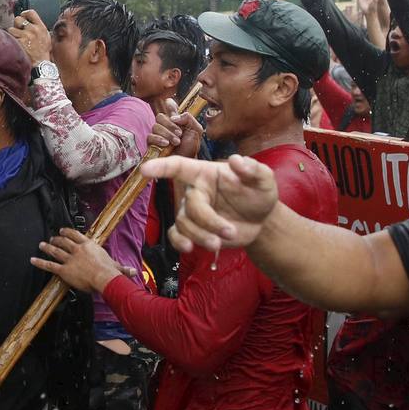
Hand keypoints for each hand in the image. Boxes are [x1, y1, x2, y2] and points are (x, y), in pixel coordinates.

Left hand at [6, 10, 51, 63]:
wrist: (41, 64)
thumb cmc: (43, 52)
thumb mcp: (46, 37)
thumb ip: (39, 28)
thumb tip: (31, 21)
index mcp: (41, 27)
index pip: (31, 13)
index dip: (24, 13)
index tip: (23, 16)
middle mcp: (33, 30)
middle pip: (18, 19)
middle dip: (16, 24)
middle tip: (18, 31)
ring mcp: (26, 36)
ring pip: (11, 29)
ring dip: (12, 34)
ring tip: (17, 40)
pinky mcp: (19, 42)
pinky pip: (10, 37)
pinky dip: (10, 41)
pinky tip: (15, 45)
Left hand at [31, 228, 122, 293]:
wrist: (103, 277)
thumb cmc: (109, 272)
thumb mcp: (117, 266)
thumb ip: (123, 268)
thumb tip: (134, 272)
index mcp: (88, 245)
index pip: (75, 235)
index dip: (67, 232)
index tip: (63, 231)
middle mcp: (77, 250)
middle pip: (64, 241)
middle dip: (56, 239)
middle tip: (52, 238)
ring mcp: (69, 259)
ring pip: (56, 251)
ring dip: (48, 247)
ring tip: (42, 245)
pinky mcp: (64, 270)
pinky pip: (50, 265)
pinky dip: (40, 262)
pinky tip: (33, 259)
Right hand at [140, 154, 280, 253]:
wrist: (261, 221)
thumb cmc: (259, 194)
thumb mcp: (264, 179)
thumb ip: (253, 169)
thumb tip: (236, 161)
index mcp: (206, 174)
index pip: (179, 167)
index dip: (161, 167)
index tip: (145, 170)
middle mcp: (195, 191)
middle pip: (189, 205)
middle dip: (208, 222)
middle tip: (229, 232)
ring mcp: (192, 212)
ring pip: (184, 224)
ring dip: (201, 236)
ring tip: (219, 244)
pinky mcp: (193, 230)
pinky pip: (176, 236)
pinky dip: (179, 242)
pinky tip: (190, 248)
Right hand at [148, 98, 203, 157]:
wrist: (187, 161)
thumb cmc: (191, 147)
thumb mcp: (196, 130)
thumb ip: (189, 119)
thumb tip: (174, 117)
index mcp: (176, 119)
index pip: (169, 106)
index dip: (169, 105)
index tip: (173, 109)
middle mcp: (165, 125)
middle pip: (160, 116)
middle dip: (170, 125)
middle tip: (180, 134)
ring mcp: (158, 134)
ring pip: (155, 126)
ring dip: (167, 133)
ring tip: (176, 142)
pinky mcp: (152, 144)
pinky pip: (150, 137)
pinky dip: (158, 139)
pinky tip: (166, 144)